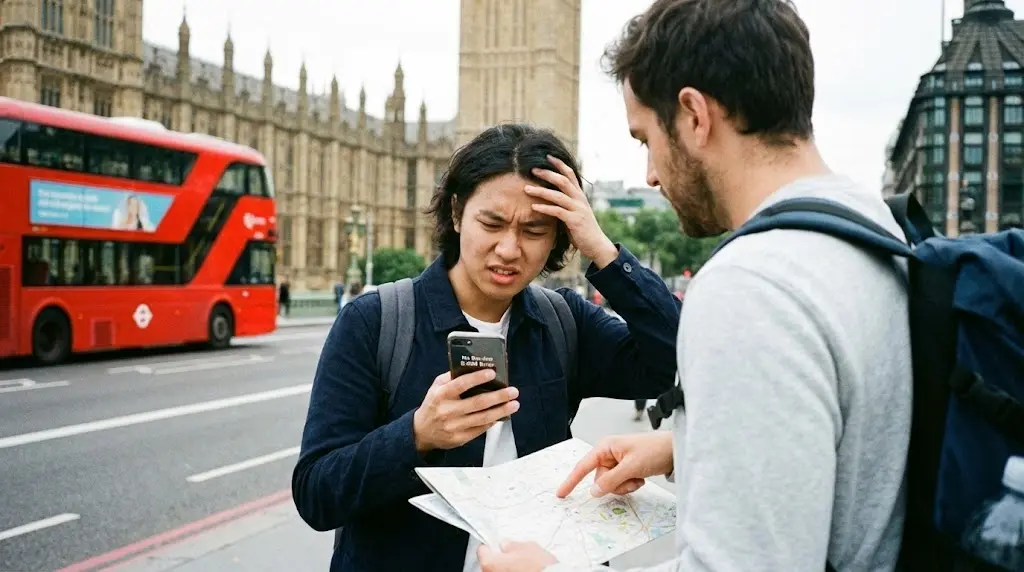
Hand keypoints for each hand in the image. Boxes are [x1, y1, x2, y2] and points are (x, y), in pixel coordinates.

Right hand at [413, 369, 519, 453]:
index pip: (461, 384)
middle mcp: (447, 411)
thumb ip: (451, 377)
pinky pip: (480, 429)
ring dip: (501, 411)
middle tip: (512, 391)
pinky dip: (493, 421)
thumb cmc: (433, 405)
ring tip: (514, 404)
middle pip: (477, 403)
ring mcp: (454, 427)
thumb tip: (473, 369)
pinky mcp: (460, 439)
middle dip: (498, 397)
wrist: (421, 431)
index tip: (492, 373)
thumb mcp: (436, 387)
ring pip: (482, 418)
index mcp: (441, 395)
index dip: (477, 378)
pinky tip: (501, 415)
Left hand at [478, 541, 557, 571]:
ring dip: (506, 568)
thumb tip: (505, 545)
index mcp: (490, 563)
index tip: (495, 544)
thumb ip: (512, 545)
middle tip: (511, 554)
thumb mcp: (527, 547)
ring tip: (520, 565)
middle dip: (499, 559)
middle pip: (489, 564)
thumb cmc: (538, 567)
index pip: (482, 550)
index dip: (490, 545)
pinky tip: (524, 571)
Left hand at [526, 156, 618, 268]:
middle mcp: (580, 199)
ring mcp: (578, 209)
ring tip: (526, 189)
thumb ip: (565, 204)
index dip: (559, 164)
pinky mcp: (575, 221)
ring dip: (541, 191)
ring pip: (558, 195)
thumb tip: (550, 197)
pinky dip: (545, 208)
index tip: (547, 156)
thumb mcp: (575, 212)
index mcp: (579, 195)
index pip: (570, 174)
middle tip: (532, 169)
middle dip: (547, 174)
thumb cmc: (583, 230)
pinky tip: (534, 206)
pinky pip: (557, 211)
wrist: (597, 245)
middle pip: (562, 180)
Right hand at [556, 432, 673, 498]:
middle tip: (631, 478)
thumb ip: (611, 480)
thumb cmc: (654, 450)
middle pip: (599, 479)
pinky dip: (630, 484)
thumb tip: (593, 491)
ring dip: (624, 486)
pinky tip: (641, 477)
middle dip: (615, 484)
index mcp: (605, 447)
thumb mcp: (631, 467)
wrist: (675, 450)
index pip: (583, 466)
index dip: (571, 481)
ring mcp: (618, 462)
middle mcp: (609, 454)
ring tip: (638, 477)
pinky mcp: (626, 469)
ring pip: (610, 484)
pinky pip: (620, 484)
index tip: (561, 493)